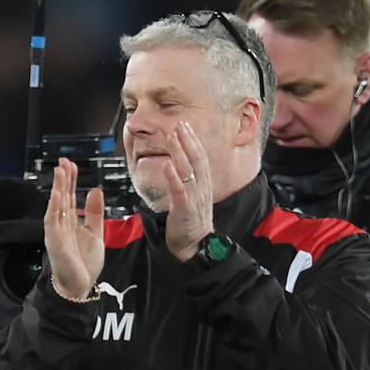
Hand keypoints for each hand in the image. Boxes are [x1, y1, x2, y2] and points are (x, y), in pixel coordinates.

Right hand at [44, 158, 105, 298]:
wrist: (79, 287)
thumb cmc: (85, 263)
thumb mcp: (96, 233)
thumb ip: (94, 213)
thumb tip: (94, 191)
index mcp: (72, 221)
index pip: (70, 195)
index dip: (71, 180)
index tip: (71, 164)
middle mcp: (62, 223)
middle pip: (62, 196)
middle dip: (63, 178)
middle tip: (64, 161)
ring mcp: (56, 231)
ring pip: (56, 204)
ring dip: (58, 187)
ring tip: (59, 171)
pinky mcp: (54, 240)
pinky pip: (52, 220)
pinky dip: (54, 207)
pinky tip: (56, 194)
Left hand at [163, 121, 214, 260]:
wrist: (195, 246)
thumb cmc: (191, 222)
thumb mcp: (193, 196)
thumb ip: (189, 180)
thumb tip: (180, 164)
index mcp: (203, 185)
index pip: (200, 158)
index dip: (193, 141)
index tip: (185, 126)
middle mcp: (201, 189)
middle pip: (197, 160)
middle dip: (188, 140)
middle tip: (180, 124)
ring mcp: (194, 199)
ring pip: (188, 171)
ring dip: (180, 152)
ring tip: (172, 136)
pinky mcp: (184, 210)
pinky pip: (179, 191)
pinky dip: (173, 177)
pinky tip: (166, 164)